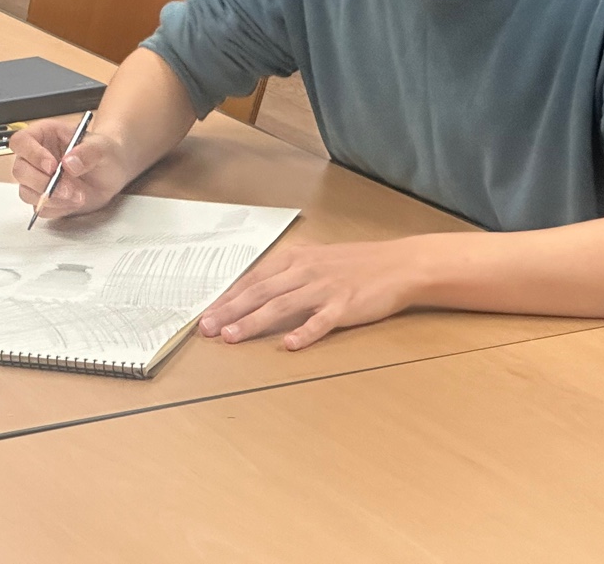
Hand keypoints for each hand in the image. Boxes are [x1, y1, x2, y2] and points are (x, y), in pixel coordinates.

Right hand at [9, 118, 129, 218]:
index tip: (52, 166)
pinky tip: (74, 202)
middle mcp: (36, 156)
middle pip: (20, 170)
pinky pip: (41, 208)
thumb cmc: (104, 152)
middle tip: (69, 188)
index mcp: (44, 135)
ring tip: (77, 196)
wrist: (113, 172)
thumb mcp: (102, 147)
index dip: (32, 154)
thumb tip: (69, 162)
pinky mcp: (45, 198)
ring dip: (52, 198)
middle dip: (43, 183)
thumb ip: (87, 152)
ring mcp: (38, 179)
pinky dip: (57, 209)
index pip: (21, 141)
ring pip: (26, 192)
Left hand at [199, 240, 422, 349]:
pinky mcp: (344, 306)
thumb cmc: (354, 264)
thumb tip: (255, 290)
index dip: (227, 298)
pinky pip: (320, 321)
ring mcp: (324, 288)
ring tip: (232, 337)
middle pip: (259, 293)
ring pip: (281, 306)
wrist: (397, 265)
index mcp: (294, 259)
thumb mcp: (315, 259)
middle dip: (229, 311)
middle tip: (207, 329)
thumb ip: (287, 273)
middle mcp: (304, 271)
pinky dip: (304, 332)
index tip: (206, 315)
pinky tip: (289, 345)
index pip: (253, 280)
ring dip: (253, 322)